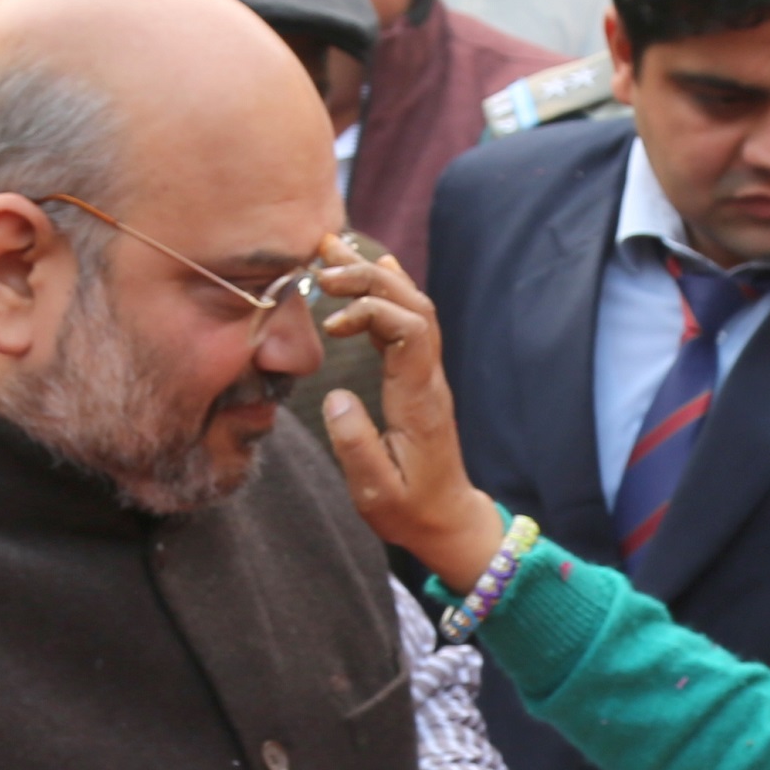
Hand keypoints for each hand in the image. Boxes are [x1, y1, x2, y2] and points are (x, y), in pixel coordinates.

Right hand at [309, 238, 507, 591]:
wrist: (447, 520)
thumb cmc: (409, 510)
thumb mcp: (375, 493)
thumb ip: (355, 447)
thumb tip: (335, 397)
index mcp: (419, 402)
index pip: (409, 331)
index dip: (371, 311)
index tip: (331, 324)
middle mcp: (428, 379)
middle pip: (411, 306)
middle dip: (368, 276)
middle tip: (322, 259)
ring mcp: (427, 375)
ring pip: (412, 307)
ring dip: (374, 276)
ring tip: (334, 249)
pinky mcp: (418, 377)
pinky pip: (408, 322)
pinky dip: (387, 291)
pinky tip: (371, 270)